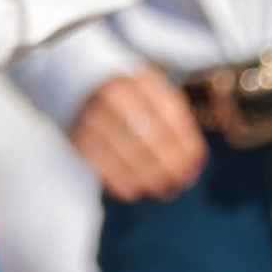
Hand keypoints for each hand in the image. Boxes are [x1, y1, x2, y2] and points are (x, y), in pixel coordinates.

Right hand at [70, 69, 206, 200]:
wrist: (77, 86)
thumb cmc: (127, 97)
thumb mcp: (152, 93)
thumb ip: (176, 121)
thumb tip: (194, 162)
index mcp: (139, 81)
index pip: (173, 120)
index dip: (188, 149)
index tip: (194, 167)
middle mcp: (115, 96)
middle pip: (154, 143)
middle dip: (172, 170)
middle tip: (179, 184)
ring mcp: (93, 118)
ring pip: (134, 162)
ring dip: (153, 182)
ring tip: (161, 189)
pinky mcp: (78, 140)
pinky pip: (109, 174)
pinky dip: (127, 186)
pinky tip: (136, 187)